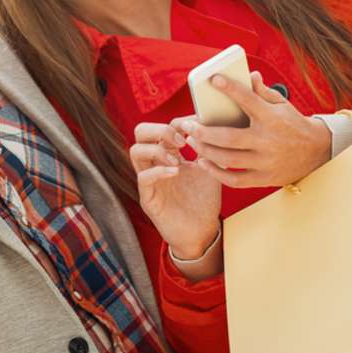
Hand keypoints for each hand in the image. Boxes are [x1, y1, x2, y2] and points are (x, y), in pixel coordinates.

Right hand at [130, 122, 222, 261]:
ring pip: (135, 150)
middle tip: (182, 141)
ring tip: (178, 160)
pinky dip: (159, 171)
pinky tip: (176, 173)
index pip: (164, 126)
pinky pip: (143, 177)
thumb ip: (210, 148)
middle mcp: (155, 163)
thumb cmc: (205, 200)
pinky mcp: (148, 198)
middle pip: (141, 132)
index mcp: (169, 153)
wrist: (203, 231)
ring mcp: (149, 179)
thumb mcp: (212, 168)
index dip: (179, 121)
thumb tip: (216, 126)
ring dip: (157, 149)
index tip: (198, 125)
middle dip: (160, 129)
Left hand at [175, 71, 330, 188]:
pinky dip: (216, 173)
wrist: (317, 151)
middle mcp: (268, 141)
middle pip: (228, 138)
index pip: (249, 100)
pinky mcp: (264, 178)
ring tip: (191, 141)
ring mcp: (266, 162)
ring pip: (228, 160)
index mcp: (271, 118)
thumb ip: (263, 91)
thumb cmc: (293, 123)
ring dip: (205, 151)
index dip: (231, 89)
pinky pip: (235, 179)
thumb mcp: (282, 104)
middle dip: (203, 132)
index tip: (214, 80)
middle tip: (186, 126)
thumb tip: (249, 75)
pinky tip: (204, 162)